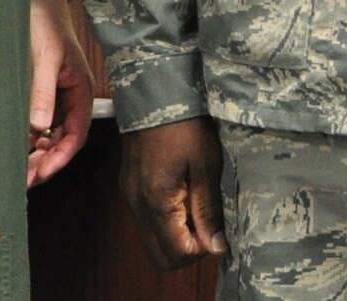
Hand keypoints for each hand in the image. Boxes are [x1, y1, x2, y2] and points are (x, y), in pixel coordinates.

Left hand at [26, 0, 92, 184]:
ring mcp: (57, 94)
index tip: (40, 174)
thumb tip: (38, 129)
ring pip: (50, 133)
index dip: (59, 158)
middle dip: (45, 160)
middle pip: (63, 139)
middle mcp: (72, 96)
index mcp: (81, 90)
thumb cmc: (45, 23)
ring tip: (16, 166)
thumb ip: (42, 93)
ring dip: (36, 151)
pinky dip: (29, 135)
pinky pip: (39, 120)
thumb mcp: (43, 58)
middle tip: (22, 178)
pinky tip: (15, 143)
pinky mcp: (43, 90)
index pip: (75, 135)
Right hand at [121, 116, 227, 270]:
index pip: (175, 253)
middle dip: (187, 249)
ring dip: (176, 234)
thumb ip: (208, 208)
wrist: (156, 90)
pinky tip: (184, 193)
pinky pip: (147, 219)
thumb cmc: (185, 123)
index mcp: (156, 201)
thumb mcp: (205, 164)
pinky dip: (166, 219)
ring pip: (152, 239)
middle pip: (159, 256)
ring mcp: (131, 196)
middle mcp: (137, 204)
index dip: (200, 249)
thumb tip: (215, 246)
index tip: (216, 230)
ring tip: (197, 204)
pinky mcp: (130, 185)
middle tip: (207, 224)